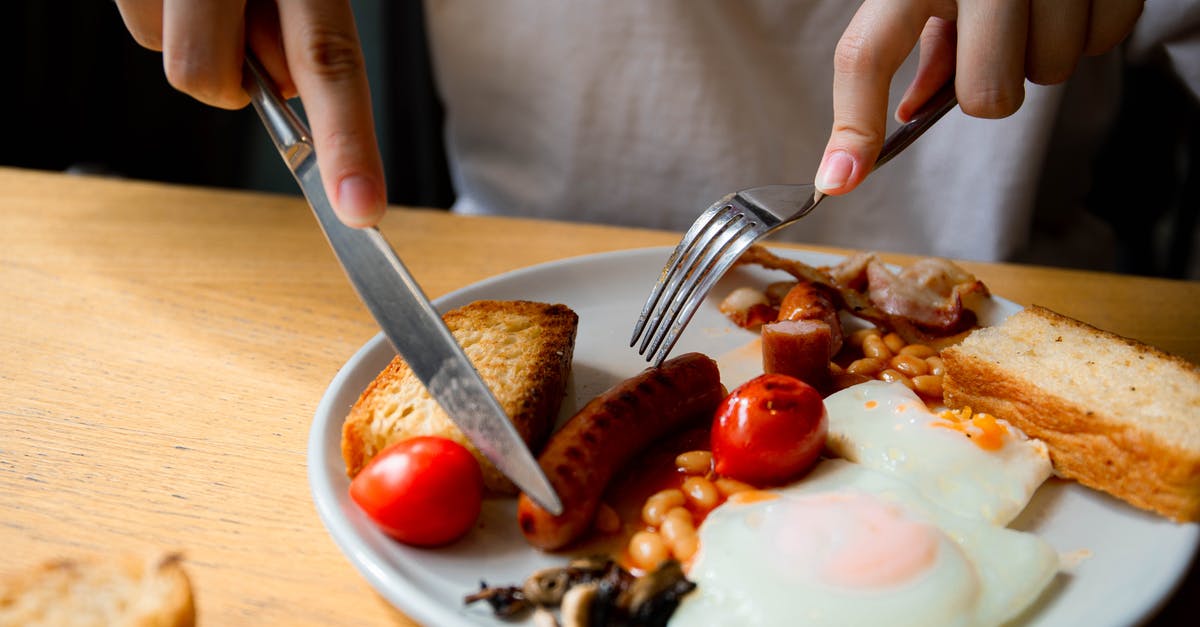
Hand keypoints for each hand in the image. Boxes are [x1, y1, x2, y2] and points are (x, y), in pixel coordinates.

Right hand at [114, 0, 385, 226]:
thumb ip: (307, 25)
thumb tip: (285, 91)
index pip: (330, 58)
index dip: (347, 139)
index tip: (360, 205)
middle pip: (207, 74)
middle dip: (226, 81)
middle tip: (246, 35)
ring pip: (162, 52)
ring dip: (195, 35)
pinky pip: (137, 20)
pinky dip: (164, 9)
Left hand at [814, 0, 1143, 194]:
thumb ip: (926, 49)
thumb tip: (911, 116)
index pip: (866, 55)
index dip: (854, 125)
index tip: (840, 179)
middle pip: (986, 94)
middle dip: (993, 87)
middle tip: (996, 45)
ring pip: (1051, 71)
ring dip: (1045, 54)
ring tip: (1036, 8)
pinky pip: (1104, 40)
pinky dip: (1092, 31)